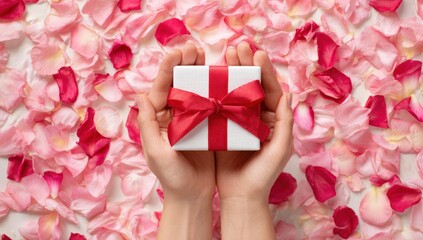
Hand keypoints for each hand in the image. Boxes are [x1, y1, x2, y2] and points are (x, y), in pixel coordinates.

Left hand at [137, 42, 213, 238]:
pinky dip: (213, 89)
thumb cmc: (172, 177)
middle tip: (195, 49)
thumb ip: (147, 125)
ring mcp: (190, 120)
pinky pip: (209, 104)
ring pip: (193, 90)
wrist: (192, 195)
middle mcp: (173, 116)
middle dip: (184, 65)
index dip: (169, 69)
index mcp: (158, 119)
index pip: (162, 89)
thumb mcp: (157, 153)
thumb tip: (141, 95)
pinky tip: (220, 78)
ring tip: (206, 57)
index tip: (179, 53)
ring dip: (199, 73)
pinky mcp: (206, 126)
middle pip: (177, 84)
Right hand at [216, 42, 292, 238]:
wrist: (241, 195)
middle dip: (247, 66)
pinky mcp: (224, 128)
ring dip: (232, 74)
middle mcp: (257, 117)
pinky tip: (212, 78)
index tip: (256, 54)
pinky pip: (222, 106)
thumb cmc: (263, 175)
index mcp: (273, 120)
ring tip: (225, 57)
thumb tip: (288, 94)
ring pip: (236, 92)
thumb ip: (285, 123)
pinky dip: (218, 91)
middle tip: (238, 48)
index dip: (264, 72)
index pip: (270, 91)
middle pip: (253, 87)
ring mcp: (239, 121)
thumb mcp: (279, 149)